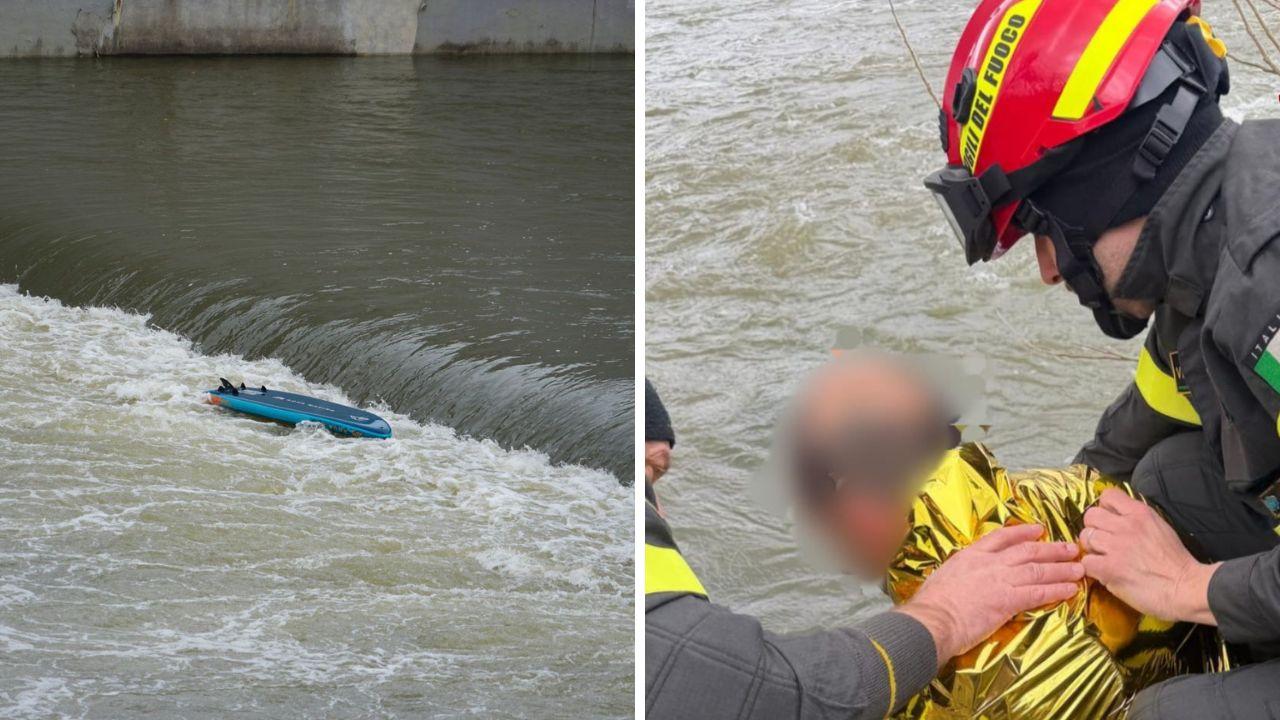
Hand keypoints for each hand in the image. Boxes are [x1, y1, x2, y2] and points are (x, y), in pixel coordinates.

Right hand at [896, 523, 1081, 667]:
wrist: (934, 618)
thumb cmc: (932, 602)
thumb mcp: (944, 575)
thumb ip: (963, 571)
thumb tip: (968, 574)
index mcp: (971, 555)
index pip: (1001, 537)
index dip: (1023, 532)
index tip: (1038, 529)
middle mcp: (989, 563)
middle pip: (1027, 551)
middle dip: (1051, 549)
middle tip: (1070, 547)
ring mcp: (1000, 580)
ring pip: (1037, 570)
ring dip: (1061, 568)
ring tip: (1079, 568)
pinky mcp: (1008, 600)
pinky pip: (1038, 593)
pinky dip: (1056, 590)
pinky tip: (1070, 589)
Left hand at [1080, 488, 1218, 623]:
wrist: (1186, 588)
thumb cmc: (1177, 562)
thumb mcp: (1160, 527)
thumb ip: (1137, 519)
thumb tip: (1116, 517)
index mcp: (1140, 513)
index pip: (1108, 495)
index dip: (1105, 508)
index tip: (1110, 520)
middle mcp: (1125, 525)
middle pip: (1090, 516)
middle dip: (1094, 528)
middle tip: (1104, 543)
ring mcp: (1115, 546)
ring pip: (1085, 537)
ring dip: (1092, 549)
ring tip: (1105, 558)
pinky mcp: (1108, 568)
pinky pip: (1086, 561)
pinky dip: (1092, 568)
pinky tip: (1105, 573)